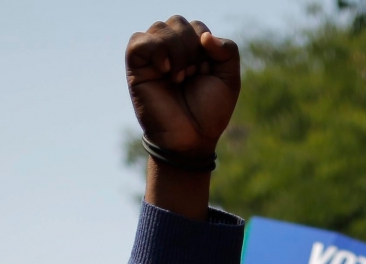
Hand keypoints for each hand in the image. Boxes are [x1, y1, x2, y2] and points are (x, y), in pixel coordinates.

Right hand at [126, 17, 239, 158]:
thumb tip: (205, 36)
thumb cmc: (208, 112)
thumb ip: (228, 51)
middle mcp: (170, 49)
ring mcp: (152, 57)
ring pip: (160, 28)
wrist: (191, 139)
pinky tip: (164, 70)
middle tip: (190, 76)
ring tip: (178, 78)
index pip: (197, 27)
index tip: (205, 74)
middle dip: (190, 48)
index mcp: (191, 49)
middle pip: (178, 22)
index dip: (205, 48)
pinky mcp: (136, 67)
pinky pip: (138, 40)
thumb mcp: (229, 79)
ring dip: (176, 52)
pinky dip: (155, 50)